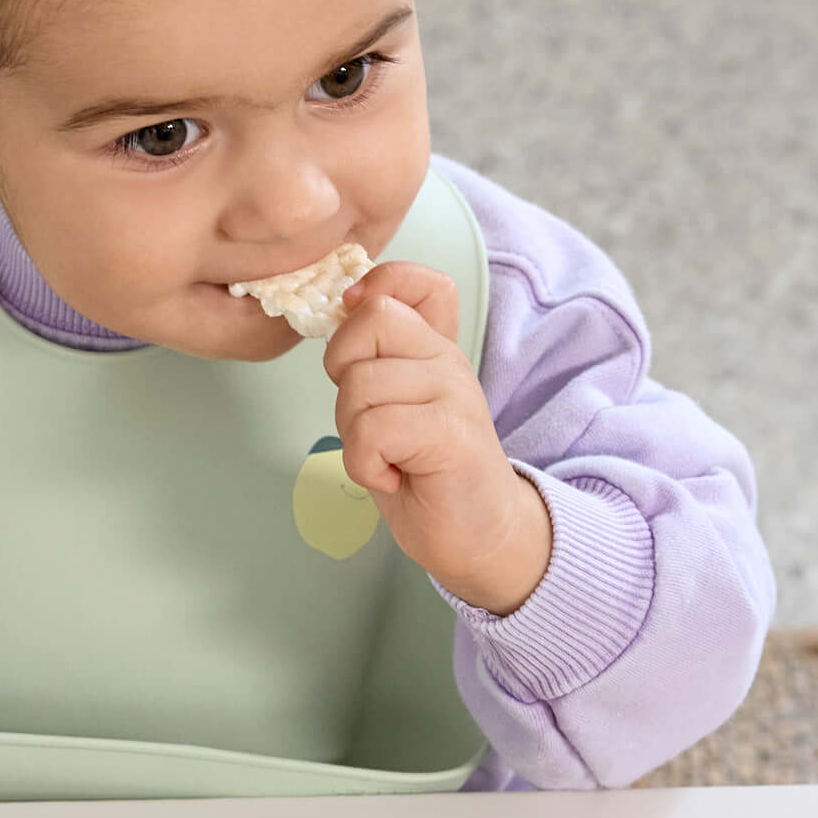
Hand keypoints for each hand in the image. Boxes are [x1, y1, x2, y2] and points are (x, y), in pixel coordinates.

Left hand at [324, 262, 552, 613]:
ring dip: (353, 436)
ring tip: (385, 460)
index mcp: (433, 350)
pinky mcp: (452, 433)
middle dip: (343, 373)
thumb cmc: (426, 476)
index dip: (378, 284)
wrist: (477, 536)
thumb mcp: (392, 407)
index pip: (419, 281)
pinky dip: (365, 464)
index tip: (356, 319)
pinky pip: (373, 429)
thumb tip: (340, 313)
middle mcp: (447, 361)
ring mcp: (453, 393)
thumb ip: (374, 363)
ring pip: (361, 384)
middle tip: (366, 420)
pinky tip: (391, 478)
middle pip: (371, 320)